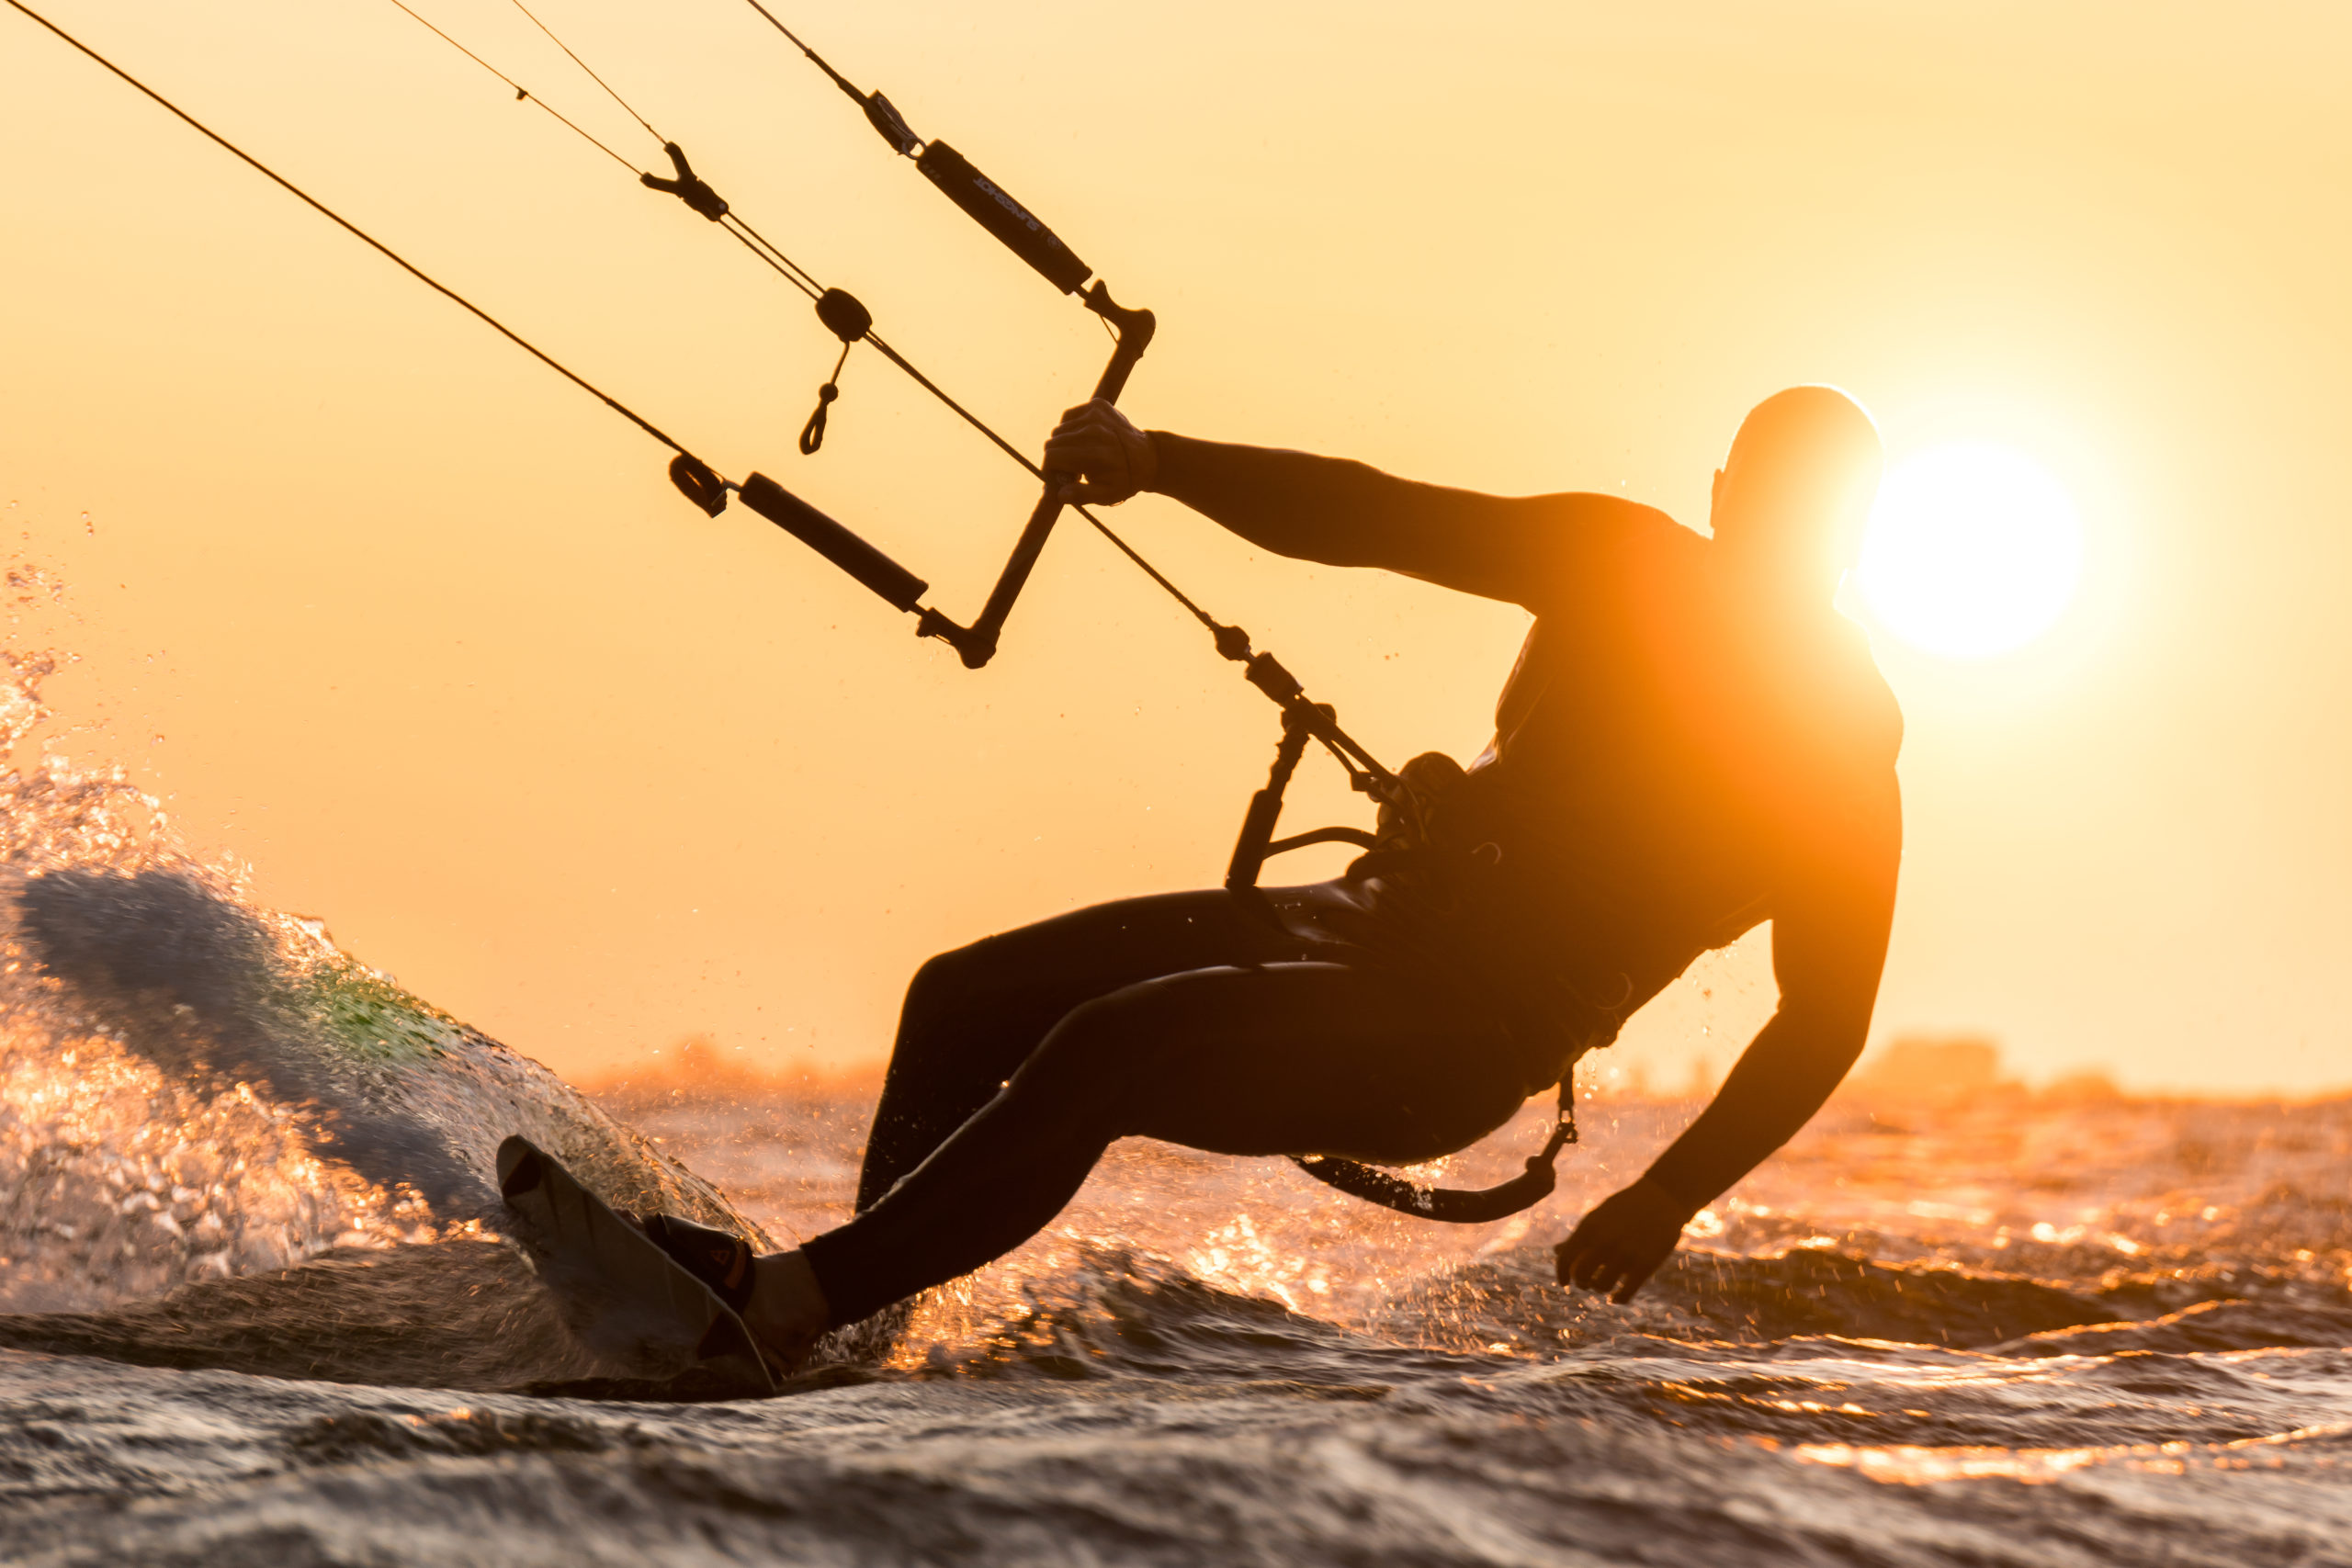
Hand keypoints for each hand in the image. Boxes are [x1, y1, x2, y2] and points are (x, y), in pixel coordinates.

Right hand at [1042, 399, 1156, 505]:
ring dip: (1062, 444)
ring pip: (1058, 430)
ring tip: (1077, 455)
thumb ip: (1081, 495)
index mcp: (1095, 454)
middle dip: (1055, 459)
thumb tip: (1060, 494)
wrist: (1147, 458)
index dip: (1049, 470)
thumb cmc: (1123, 480)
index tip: (1056, 479)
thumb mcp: (1106, 495)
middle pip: (1052, 443)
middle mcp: (1095, 431)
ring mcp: (1097, 414)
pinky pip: (1068, 416)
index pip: (1052, 457)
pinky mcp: (1098, 405)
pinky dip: (1069, 428)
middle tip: (1068, 469)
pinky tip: (1080, 439)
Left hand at [1554, 1177, 1694, 1302]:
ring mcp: (1625, 1254)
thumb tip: (1556, 1251)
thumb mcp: (1598, 1218)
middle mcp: (1604, 1241)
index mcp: (1589, 1227)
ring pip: (1601, 1286)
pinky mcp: (1645, 1265)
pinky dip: (1618, 1299)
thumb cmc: (1625, 1207)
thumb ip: (1578, 1236)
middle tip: (1586, 1283)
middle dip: (1581, 1283)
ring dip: (1599, 1288)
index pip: (1564, 1258)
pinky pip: (1625, 1294)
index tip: (1564, 1283)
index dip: (1561, 1274)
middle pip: (1580, 1276)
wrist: (1662, 1198)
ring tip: (1603, 1283)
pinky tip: (1616, 1298)